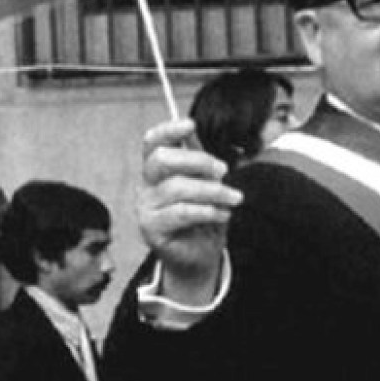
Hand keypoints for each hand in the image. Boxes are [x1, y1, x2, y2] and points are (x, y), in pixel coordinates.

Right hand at [139, 119, 242, 302]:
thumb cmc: (203, 218)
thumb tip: (193, 131)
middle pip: (161, 159)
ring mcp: (145, 207)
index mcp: (157, 170)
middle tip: (223, 171)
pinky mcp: (151, 229)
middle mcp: (146, 186)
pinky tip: (222, 214)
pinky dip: (207, 211)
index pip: (152, 142)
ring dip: (213, 191)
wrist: (200, 255)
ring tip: (233, 199)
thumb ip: (199, 160)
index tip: (190, 125)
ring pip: (177, 187)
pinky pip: (181, 213)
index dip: (168, 130)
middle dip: (197, 161)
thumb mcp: (206, 183)